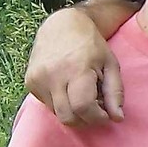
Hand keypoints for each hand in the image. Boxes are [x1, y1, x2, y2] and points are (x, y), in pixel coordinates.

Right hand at [25, 7, 122, 125]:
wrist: (61, 26)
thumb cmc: (91, 46)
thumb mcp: (110, 65)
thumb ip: (115, 93)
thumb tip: (118, 118)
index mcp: (75, 69)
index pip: (83, 108)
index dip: (97, 117)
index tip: (106, 115)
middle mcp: (52, 75)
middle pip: (68, 117)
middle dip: (85, 120)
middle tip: (96, 108)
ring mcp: (37, 79)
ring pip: (57, 113)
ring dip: (73, 111)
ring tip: (83, 94)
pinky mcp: (29, 82)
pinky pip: (48, 105)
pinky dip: (61, 103)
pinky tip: (68, 88)